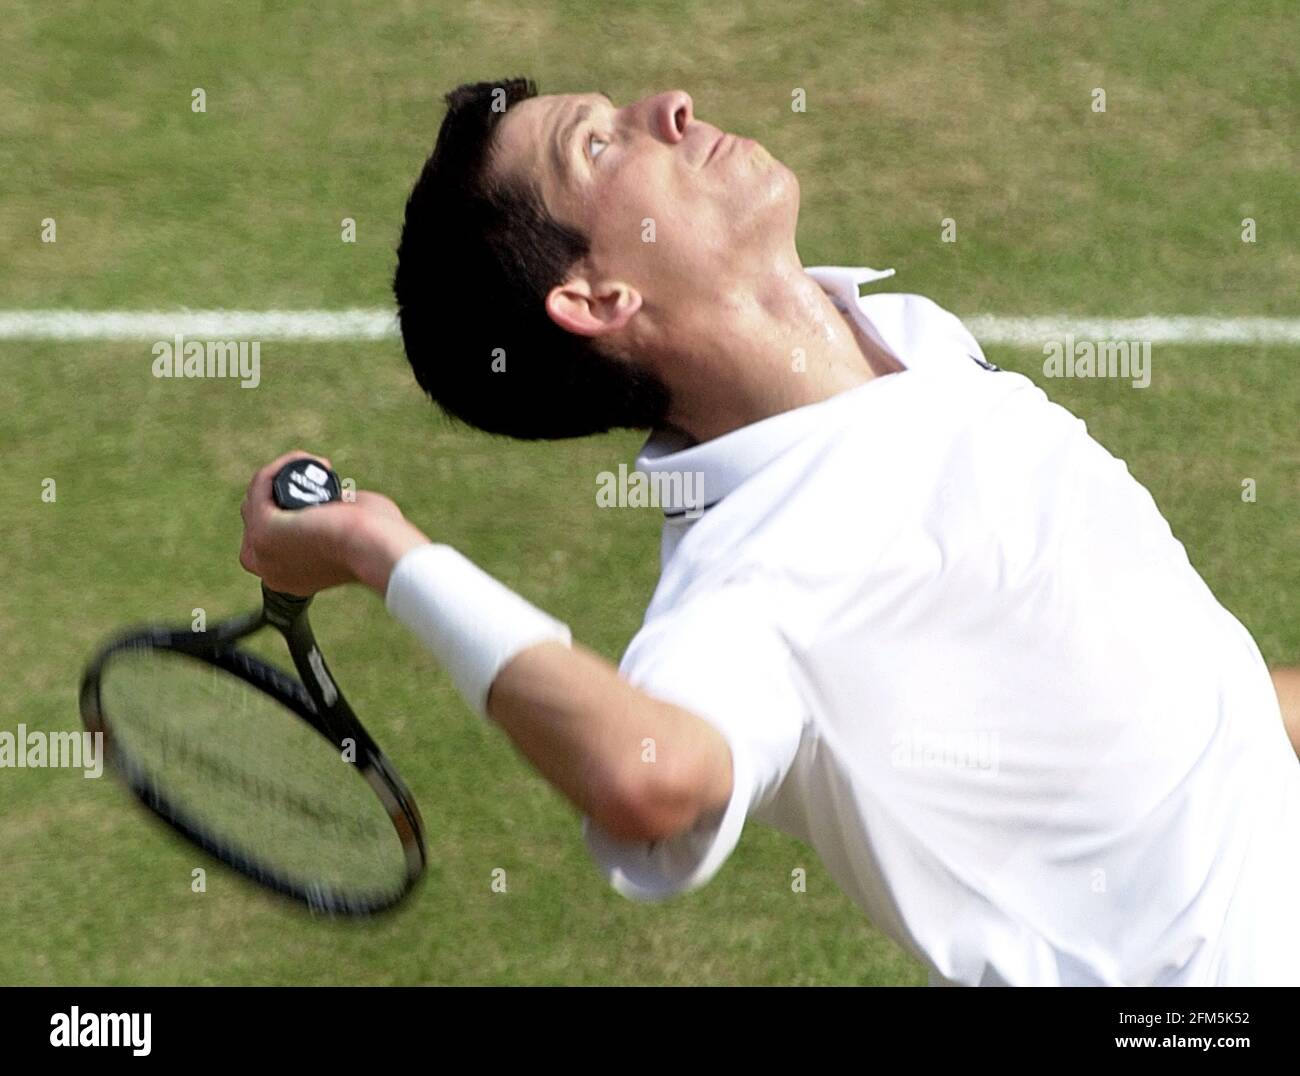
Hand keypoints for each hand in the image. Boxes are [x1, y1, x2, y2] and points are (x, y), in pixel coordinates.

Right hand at [239, 449, 428, 596]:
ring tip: (320, 466)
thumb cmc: (378, 542)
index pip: (269, 538)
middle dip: (280, 491)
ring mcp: (261, 551)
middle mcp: (268, 570)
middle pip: (255, 518)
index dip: (288, 509)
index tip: (321, 490)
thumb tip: (333, 500)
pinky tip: (306, 458)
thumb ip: (335, 523)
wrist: (376, 548)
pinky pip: (260, 485)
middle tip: (321, 475)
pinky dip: (280, 466)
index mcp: (288, 578)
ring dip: (283, 473)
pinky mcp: (263, 529)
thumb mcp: (350, 534)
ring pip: (256, 499)